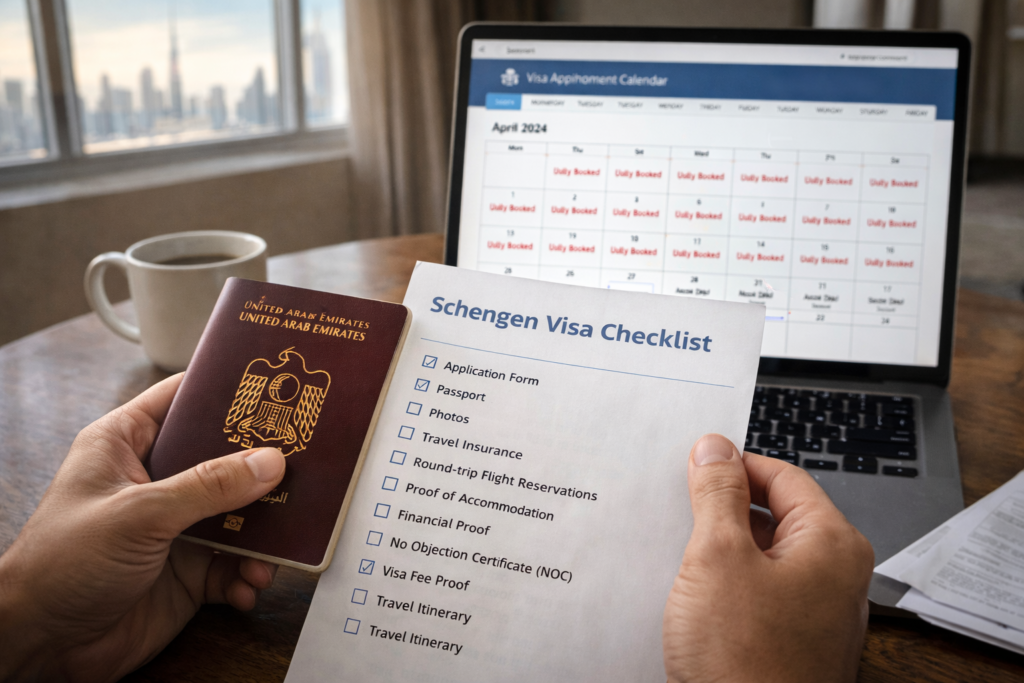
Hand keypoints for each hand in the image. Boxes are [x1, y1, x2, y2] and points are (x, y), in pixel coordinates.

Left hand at [0, 373, 286, 682]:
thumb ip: (207, 486)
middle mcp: (156, 481)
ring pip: (240, 515)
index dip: (226, 394)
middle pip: (225, 459)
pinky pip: (235, 565)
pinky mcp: (189, 572)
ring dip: (264, 533)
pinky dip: (248, 575)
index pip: (183, 400)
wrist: (42, 645)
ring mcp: (176, 527)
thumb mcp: (138, 513)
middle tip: (304, 466)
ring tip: (278, 546)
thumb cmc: (60, 564)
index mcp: (128, 444)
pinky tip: (249, 584)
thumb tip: (268, 462)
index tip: (275, 390)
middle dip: (264, 468)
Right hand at [663, 434, 873, 682]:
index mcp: (832, 544)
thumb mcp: (717, 557)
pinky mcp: (793, 642)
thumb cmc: (745, 663)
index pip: (783, 475)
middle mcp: (835, 576)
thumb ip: (717, 493)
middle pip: (775, 514)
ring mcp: (817, 613)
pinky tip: (693, 597)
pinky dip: (728, 586)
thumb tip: (715, 447)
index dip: (733, 465)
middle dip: (723, 509)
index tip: (691, 466)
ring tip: (678, 555)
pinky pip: (760, 594)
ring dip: (721, 549)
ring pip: (764, 556)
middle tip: (677, 509)